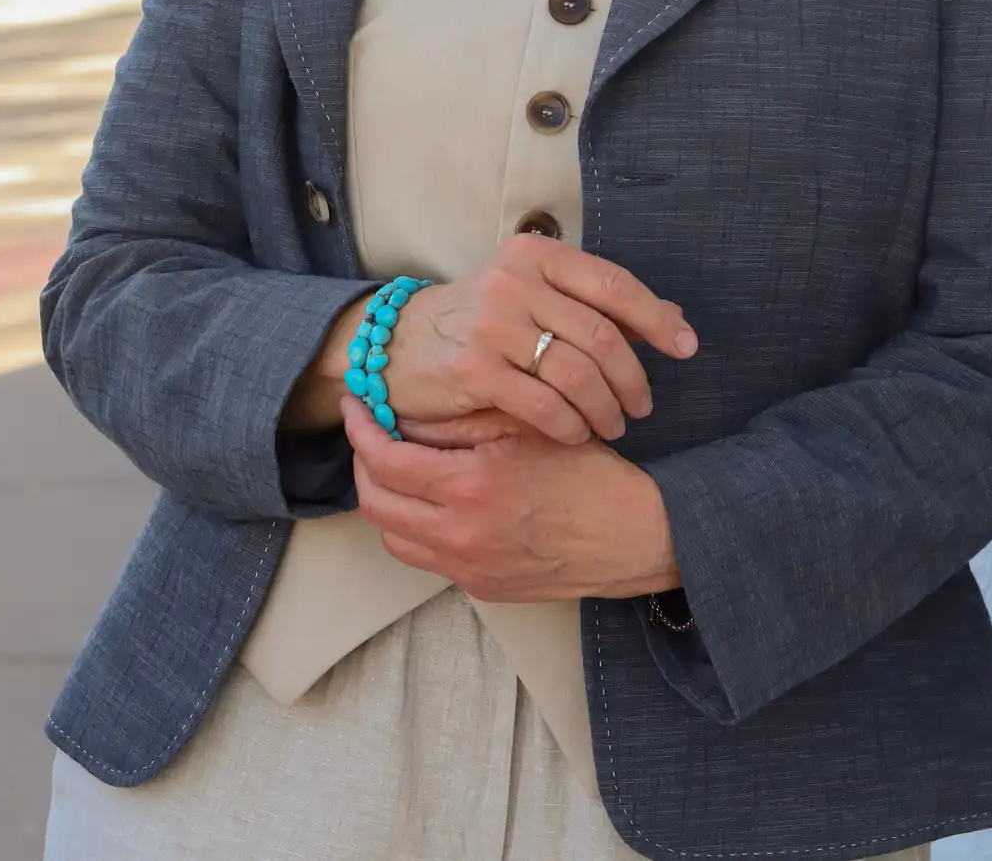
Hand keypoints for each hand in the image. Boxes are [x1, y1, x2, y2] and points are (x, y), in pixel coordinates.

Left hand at [342, 396, 682, 601]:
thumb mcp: (529, 426)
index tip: (356, 405)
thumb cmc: (590, 474)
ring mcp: (468, 569)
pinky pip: (425, 556)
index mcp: (469, 490)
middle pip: (375, 504)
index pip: (384, 462)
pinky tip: (433, 495)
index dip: (361, 429)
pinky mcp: (481, 588)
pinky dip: (414, 524)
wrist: (635, 537)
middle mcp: (459, 537)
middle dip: (362, 464)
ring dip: (385, 497)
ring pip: (394, 536)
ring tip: (397, 462)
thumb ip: (465, 419)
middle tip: (369, 431)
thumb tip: (409, 411)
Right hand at [379, 235, 698, 445]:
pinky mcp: (474, 369)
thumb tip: (673, 319)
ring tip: (614, 425)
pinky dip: (570, 425)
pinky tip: (577, 434)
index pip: (613, 284)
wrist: (395, 344)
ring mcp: (493, 325)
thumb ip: (595, 304)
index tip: (686, 347)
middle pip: (601, 335)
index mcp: (537, 255)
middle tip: (643, 405)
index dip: (657, 319)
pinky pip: (543, 405)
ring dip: (606, 407)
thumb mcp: (533, 295)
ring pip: (577, 373)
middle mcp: (516, 282)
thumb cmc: (479, 321)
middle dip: (633, 377)